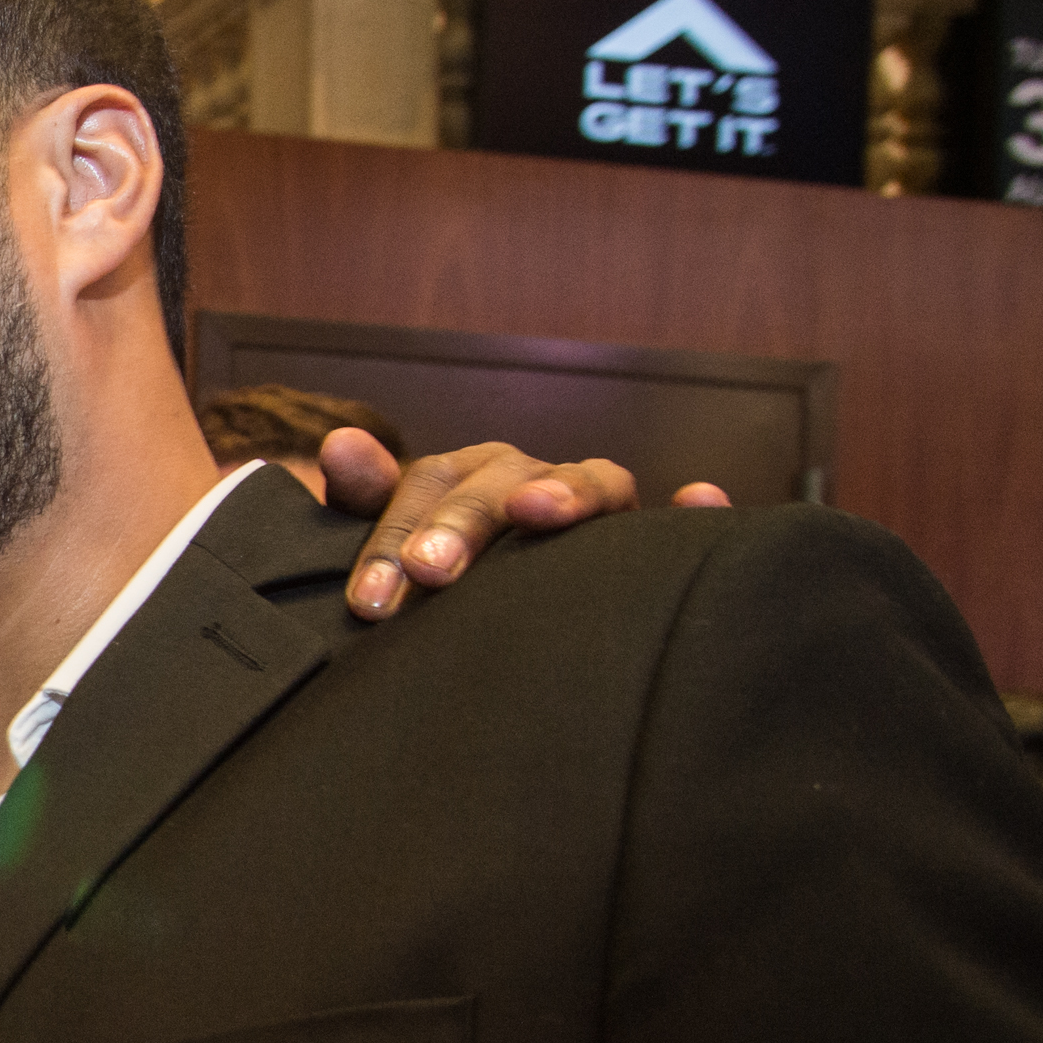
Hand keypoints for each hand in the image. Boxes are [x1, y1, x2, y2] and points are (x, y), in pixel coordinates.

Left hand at [325, 429, 696, 619]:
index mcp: (464, 478)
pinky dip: (694, 508)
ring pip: (591, 481)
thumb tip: (340, 445)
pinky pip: (679, 521)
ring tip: (543, 511)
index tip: (371, 597)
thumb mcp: (394, 542)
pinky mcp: (646, 538)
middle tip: (431, 572)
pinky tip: (702, 498)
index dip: (396, 533)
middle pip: (499, 483)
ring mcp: (590, 502)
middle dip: (463, 523)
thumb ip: (366, 500)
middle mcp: (528, 480)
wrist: (490, 597)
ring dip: (569, 492)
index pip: (427, 485)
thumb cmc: (439, 569)